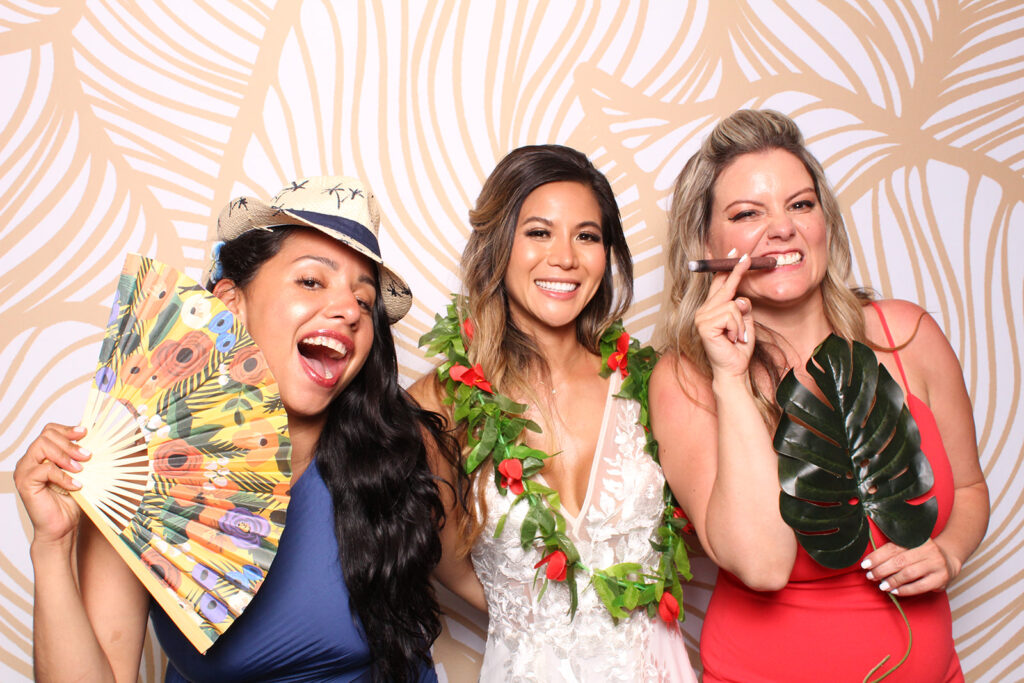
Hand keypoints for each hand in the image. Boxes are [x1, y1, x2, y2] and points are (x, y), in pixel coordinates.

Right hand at [13, 424, 88, 545]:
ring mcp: (24, 470)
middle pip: (46, 436)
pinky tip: (76, 485)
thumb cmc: (72, 499)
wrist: (62, 526)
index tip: (85, 433)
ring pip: (42, 447)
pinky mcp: (24, 482)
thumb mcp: (81, 471)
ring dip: (65, 456)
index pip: (49, 430)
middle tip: (87, 456)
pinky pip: (43, 470)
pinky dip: (63, 475)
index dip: (68, 429)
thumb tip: (97, 434)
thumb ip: (82, 454)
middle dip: (70, 444)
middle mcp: (30, 459)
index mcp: (42, 454)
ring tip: (81, 470)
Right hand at [694, 252, 755, 377]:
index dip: (727, 268)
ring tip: (737, 337)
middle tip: (747, 257)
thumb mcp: (745, 323)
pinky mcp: (705, 324)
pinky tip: (732, 339)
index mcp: (712, 310)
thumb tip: (741, 299)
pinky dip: (738, 328)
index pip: (719, 285)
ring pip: (733, 304)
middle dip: (737, 272)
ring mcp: (702, 317)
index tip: (734, 253)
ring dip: (741, 322)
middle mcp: (704, 311)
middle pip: (724, 287)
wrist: (733, 369)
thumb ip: (742, 308)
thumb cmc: (738, 348)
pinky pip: (731, 314)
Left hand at [861, 539, 958, 596]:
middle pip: (899, 561)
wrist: (948, 560)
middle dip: (882, 570)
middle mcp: (928, 549)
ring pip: (908, 573)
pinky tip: (895, 591)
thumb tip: (870, 562)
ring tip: (882, 586)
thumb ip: (894, 551)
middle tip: (871, 576)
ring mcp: (936, 563)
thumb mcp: (910, 546)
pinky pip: (919, 586)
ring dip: (892, 581)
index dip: (877, 556)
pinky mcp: (941, 578)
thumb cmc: (922, 554)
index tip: (865, 564)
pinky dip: (905, 590)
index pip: (893, 547)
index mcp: (917, 538)